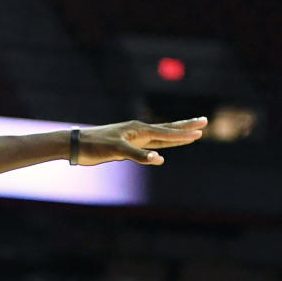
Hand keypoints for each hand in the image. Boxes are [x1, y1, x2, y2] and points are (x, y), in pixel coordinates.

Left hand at [77, 116, 205, 165]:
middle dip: (186, 127)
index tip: (200, 132)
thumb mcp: (116, 150)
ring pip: (159, 137)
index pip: (166, 132)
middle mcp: (138, 131)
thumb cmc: (95, 146)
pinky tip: (161, 152)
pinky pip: (148, 146)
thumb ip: (138, 155)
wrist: (77, 145)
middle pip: (167, 129)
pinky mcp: (127, 147)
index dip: (183, 134)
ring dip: (175, 136)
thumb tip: (158, 159)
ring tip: (190, 132)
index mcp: (139, 130)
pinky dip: (158, 148)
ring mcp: (133, 139)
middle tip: (204, 122)